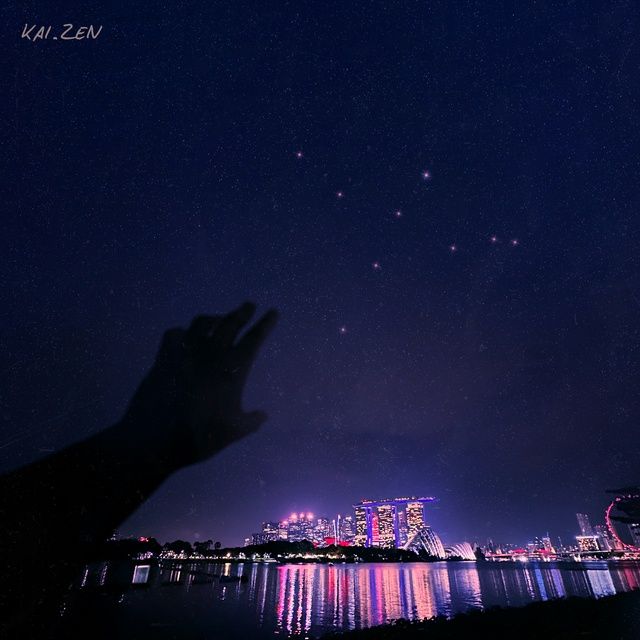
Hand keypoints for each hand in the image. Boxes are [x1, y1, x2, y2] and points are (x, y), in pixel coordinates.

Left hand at [124, 302, 277, 470]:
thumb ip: (251, 422)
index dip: (265, 324)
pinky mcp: (164, 356)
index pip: (254, 339)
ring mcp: (186, 352)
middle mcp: (211, 353)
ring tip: (219, 318)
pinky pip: (175, 334)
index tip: (272, 312)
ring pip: (202, 322)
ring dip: (214, 317)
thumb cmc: (200, 436)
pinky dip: (183, 332)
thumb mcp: (233, 432)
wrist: (156, 438)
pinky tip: (184, 337)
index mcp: (232, 368)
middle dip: (242, 312)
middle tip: (249, 304)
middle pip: (230, 323)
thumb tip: (263, 415)